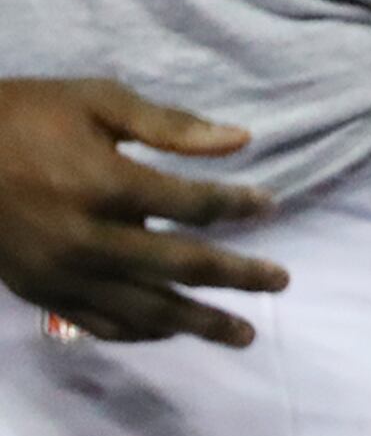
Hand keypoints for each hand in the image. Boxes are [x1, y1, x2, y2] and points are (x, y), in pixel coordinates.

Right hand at [0, 77, 283, 344]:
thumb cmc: (25, 117)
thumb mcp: (97, 101)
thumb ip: (170, 125)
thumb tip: (240, 141)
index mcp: (105, 185)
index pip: (193, 205)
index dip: (237, 206)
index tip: (268, 205)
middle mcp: (87, 238)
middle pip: (180, 266)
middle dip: (236, 276)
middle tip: (280, 282)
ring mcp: (62, 273)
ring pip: (144, 309)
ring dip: (198, 323)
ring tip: (243, 334)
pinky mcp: (40, 292)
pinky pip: (100, 323)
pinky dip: (142, 332)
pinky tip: (173, 332)